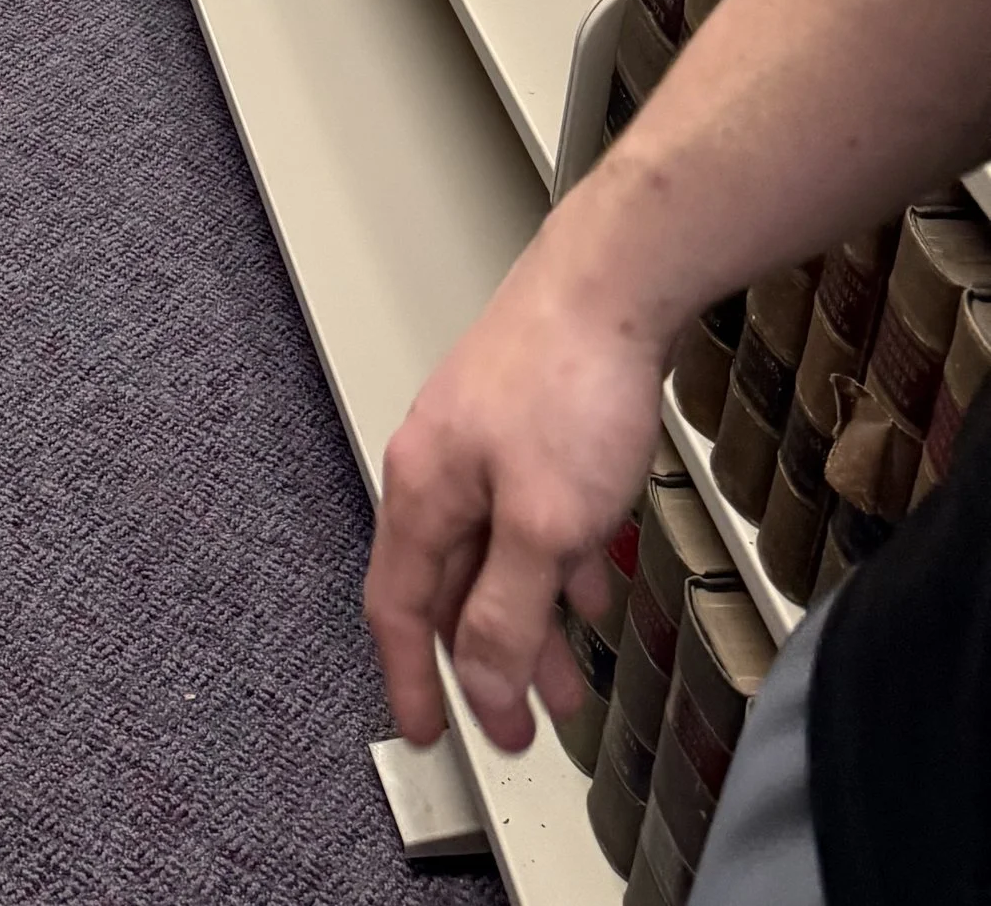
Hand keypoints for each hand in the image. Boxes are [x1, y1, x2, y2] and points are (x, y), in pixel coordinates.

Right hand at [364, 206, 669, 753]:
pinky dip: (557, 563)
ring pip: (497, 553)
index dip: (410, 678)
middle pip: (449, 585)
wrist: (616, 280)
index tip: (427, 733)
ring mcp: (482, 438)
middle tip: (520, 722)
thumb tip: (478, 683)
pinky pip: (530, 514)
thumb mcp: (544, 525)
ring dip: (531, 620)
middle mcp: (440, 463)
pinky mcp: (525, 420)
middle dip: (486, 662)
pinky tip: (596, 581)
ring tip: (574, 677)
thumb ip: (506, 612)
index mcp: (423, 489)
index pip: (397, 606)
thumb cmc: (569, 381)